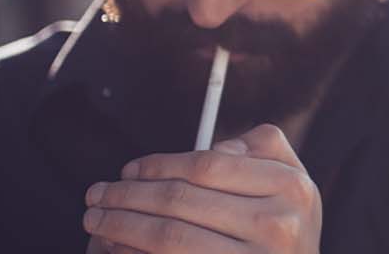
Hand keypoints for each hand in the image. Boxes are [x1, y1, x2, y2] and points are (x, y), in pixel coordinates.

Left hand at [82, 124, 321, 252]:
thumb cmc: (285, 225)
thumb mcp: (290, 181)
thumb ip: (258, 149)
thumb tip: (208, 145)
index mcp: (291, 187)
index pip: (207, 166)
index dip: (158, 164)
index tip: (129, 170)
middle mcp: (277, 226)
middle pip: (181, 201)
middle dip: (128, 195)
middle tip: (98, 194)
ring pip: (169, 237)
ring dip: (122, 225)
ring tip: (97, 219)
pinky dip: (136, 253)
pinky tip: (118, 246)